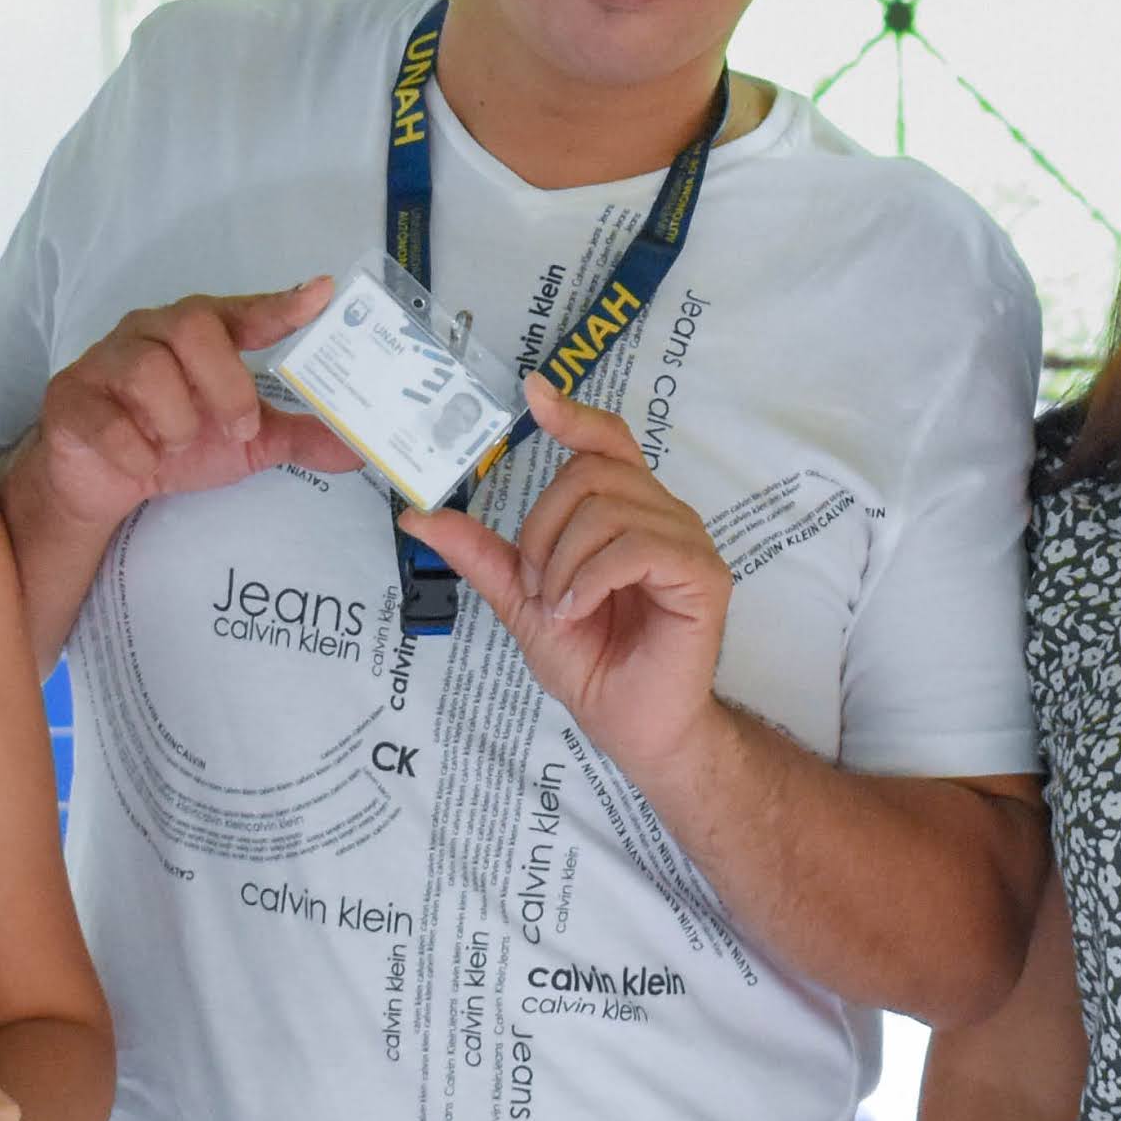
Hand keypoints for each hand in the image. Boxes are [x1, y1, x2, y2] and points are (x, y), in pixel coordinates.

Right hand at [10, 283, 362, 545]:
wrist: (100, 481)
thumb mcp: (245, 442)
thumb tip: (360, 449)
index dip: (280, 304)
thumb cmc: (174, 440)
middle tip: (237, 425)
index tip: (322, 295)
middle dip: (226, 382)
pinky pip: (106, 419)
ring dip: (177, 420)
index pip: (243, 310)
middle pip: (194, 326)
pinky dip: (134, 449)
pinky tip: (142, 463)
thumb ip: (299, 438)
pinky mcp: (71, 398)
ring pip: (148, 369)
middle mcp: (152, 332)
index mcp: (200, 334)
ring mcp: (106, 361)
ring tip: (177, 445)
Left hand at [399, 382, 732, 775]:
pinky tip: (578, 610)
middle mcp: (662, 514)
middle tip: (537, 586)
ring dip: (564, 561)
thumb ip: (481, 555)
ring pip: (609, 508)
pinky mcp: (702, 573)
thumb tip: (418, 516)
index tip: (532, 395)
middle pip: (590, 472)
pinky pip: (636, 545)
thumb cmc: (593, 664)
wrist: (633, 726)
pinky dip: (592, 578)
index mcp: (626, 512)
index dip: (573, 413)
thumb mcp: (522, 601)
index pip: (606, 441)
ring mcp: (687, 541)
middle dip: (543, 528)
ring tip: (561, 607)